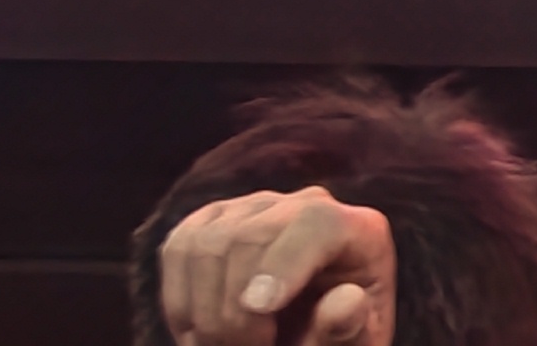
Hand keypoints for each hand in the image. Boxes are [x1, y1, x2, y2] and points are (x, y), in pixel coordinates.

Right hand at [156, 187, 393, 345]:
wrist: (306, 336)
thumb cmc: (333, 341)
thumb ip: (349, 329)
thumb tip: (347, 300)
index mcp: (358, 231)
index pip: (315, 223)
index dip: (283, 263)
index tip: (259, 311)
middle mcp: (306, 203)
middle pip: (250, 237)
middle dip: (235, 311)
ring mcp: (255, 206)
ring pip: (206, 244)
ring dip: (205, 314)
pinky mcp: (212, 220)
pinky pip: (178, 250)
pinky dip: (181, 304)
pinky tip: (202, 337)